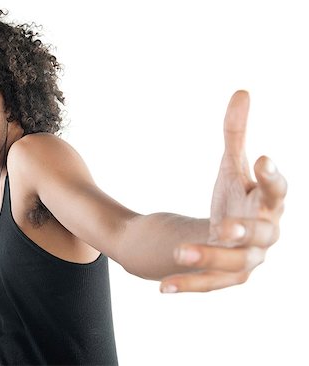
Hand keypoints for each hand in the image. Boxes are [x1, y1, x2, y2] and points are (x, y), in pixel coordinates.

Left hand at [160, 90, 286, 292]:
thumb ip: (235, 134)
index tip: (261, 160)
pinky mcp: (224, 279)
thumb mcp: (230, 167)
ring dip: (208, 257)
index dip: (272, 179)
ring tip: (178, 250)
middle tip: (225, 226)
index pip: (277, 192)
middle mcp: (263, 236)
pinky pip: (207, 284)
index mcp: (267, 205)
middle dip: (245, 231)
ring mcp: (246, 261)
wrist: (223, 237)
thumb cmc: (234, 199)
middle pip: (262, 234)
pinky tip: (162, 287)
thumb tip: (241, 92)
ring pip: (233, 264)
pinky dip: (186, 284)